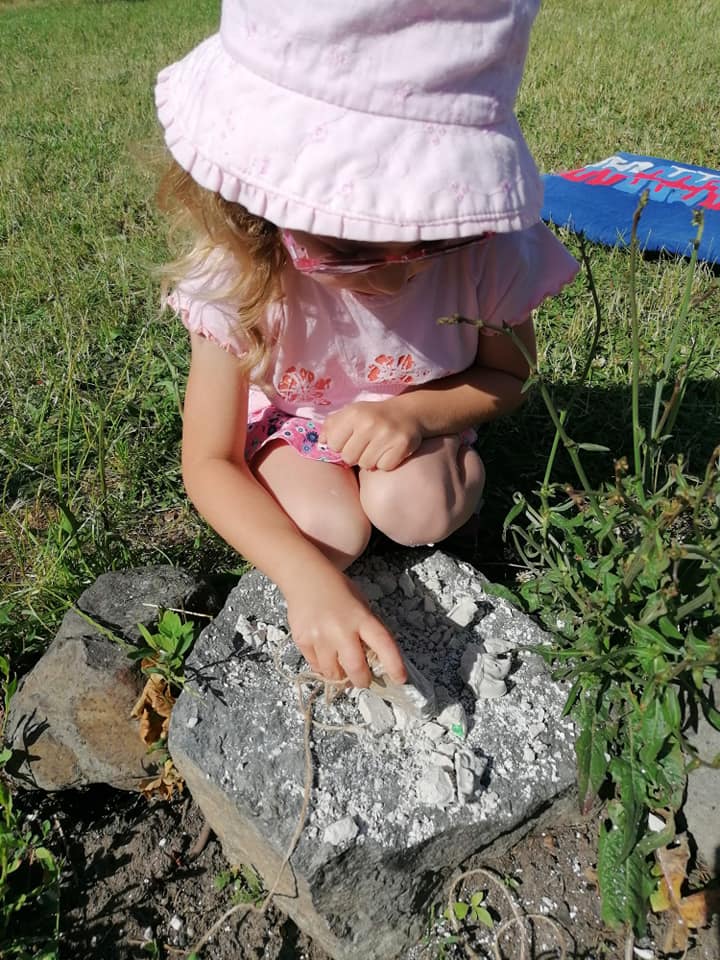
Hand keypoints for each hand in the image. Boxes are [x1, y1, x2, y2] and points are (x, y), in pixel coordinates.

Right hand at [285, 572, 406, 687]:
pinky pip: (316, 666)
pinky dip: (324, 666)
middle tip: (364, 680)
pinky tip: (326, 654)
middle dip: (362, 680)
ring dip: (341, 676)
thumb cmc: (337, 590)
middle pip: (356, 668)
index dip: (394, 665)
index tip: (399, 679)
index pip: (383, 644)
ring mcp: (319, 636)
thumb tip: (376, 661)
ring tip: (343, 668)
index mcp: (361, 617)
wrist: (305, 577)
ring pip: (333, 673)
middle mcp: (340, 628)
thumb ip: (368, 630)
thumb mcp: (361, 604)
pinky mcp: (302, 641)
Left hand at [320, 400, 422, 469]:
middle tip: (365, 445)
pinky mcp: (402, 445)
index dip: (341, 445)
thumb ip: (332, 426)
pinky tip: (389, 451)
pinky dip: (386, 463)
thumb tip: (321, 442)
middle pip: (349, 458)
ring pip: (366, 465)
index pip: (333, 444)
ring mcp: (386, 434)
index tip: (350, 440)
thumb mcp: (351, 413)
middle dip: (356, 455)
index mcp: (353, 413)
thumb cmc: (374, 416)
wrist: (408, 412)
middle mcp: (369, 422)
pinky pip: (384, 467)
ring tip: (377, 448)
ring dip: (371, 460)